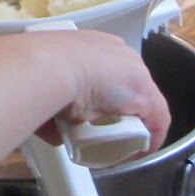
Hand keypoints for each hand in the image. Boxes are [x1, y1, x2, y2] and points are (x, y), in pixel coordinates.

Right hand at [35, 30, 170, 151]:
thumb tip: (55, 133)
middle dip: (119, 112)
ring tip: (114, 145)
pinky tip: (136, 150)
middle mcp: (118, 52)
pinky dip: (148, 137)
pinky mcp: (144, 92)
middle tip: (103, 133)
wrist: (46, 66)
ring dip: (131, 124)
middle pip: (129, 88)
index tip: (95, 117)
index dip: (107, 99)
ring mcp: (135, 69)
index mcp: (94, 45)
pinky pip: (157, 120)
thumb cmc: (37, 69)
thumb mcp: (45, 83)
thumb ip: (53, 107)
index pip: (110, 73)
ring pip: (143, 103)